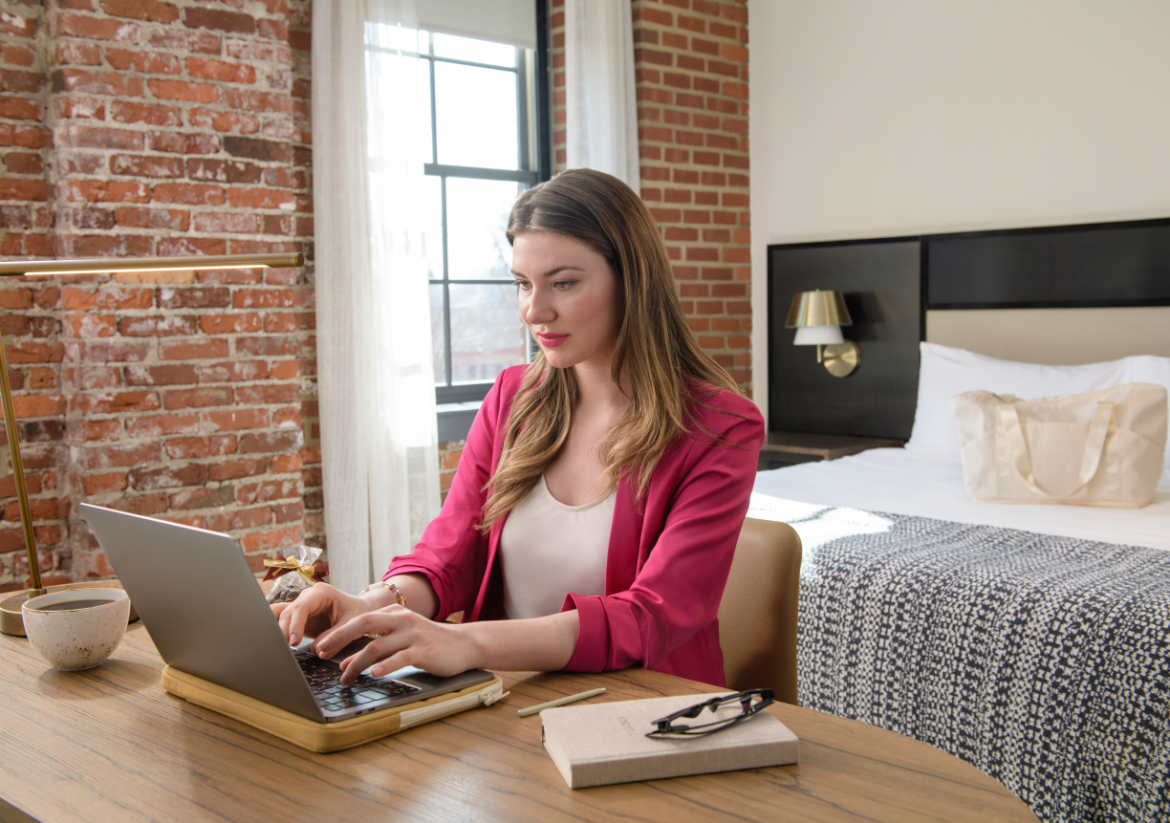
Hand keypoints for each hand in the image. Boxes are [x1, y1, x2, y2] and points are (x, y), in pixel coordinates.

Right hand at [270, 583, 373, 645]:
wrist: (360, 610)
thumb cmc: (357, 612)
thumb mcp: (352, 625)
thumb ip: (336, 637)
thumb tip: (318, 651)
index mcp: (321, 592)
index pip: (302, 607)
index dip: (295, 625)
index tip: (294, 642)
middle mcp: (308, 596)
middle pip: (288, 612)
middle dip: (283, 631)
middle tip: (283, 650)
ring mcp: (301, 605)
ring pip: (281, 616)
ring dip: (277, 630)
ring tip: (277, 647)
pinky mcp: (298, 617)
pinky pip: (281, 619)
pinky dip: (276, 629)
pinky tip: (273, 641)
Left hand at [312, 605, 477, 684]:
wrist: (464, 645)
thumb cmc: (429, 643)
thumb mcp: (402, 638)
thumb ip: (376, 646)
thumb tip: (346, 663)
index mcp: (394, 613)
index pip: (359, 619)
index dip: (337, 632)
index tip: (319, 646)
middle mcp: (402, 620)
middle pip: (364, 625)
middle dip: (339, 639)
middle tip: (321, 653)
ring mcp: (413, 634)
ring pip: (377, 647)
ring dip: (356, 663)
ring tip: (345, 677)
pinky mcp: (424, 650)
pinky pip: (400, 658)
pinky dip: (384, 666)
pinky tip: (373, 674)